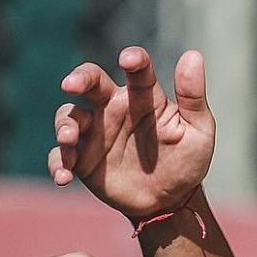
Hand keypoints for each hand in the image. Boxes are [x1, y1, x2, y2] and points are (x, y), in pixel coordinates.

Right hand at [50, 47, 214, 217]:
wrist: (170, 201)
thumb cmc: (186, 160)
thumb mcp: (198, 129)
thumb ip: (193, 95)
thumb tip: (192, 55)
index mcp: (144, 97)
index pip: (138, 70)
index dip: (134, 60)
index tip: (129, 59)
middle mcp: (114, 109)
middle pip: (91, 82)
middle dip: (79, 78)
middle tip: (70, 84)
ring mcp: (95, 133)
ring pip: (68, 116)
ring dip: (64, 125)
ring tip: (69, 138)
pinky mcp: (82, 159)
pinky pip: (60, 156)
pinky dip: (57, 163)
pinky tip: (65, 177)